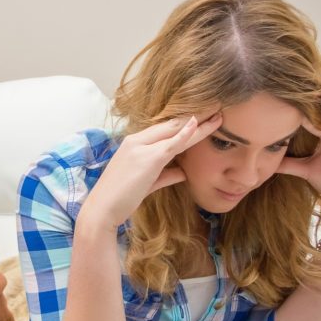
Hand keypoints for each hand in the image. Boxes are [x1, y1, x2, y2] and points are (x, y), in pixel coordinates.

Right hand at [83, 114, 222, 228]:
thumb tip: (182, 172)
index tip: (203, 119)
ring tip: (217, 117)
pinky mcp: (148, 159)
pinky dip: (186, 133)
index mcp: (134, 144)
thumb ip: (165, 175)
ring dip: (198, 124)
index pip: (163, 129)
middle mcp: (136, 140)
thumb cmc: (120, 199)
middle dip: (195, 118)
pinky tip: (198, 124)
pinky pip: (171, 144)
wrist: (102, 209)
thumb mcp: (146, 184)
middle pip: (171, 125)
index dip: (184, 123)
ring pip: (175, 132)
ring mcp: (141, 148)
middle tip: (216, 111)